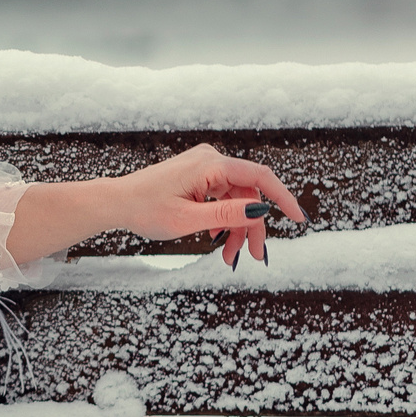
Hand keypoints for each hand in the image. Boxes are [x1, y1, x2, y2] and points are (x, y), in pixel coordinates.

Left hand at [107, 143, 306, 266]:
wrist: (117, 202)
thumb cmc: (145, 209)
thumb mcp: (188, 219)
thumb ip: (226, 215)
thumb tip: (260, 210)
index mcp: (209, 165)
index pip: (259, 176)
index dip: (283, 197)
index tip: (299, 219)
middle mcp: (210, 160)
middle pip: (249, 194)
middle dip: (253, 227)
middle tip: (253, 255)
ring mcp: (205, 167)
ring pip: (237, 199)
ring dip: (238, 228)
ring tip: (232, 255)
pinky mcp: (199, 176)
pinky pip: (224, 198)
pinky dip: (225, 219)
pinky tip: (220, 238)